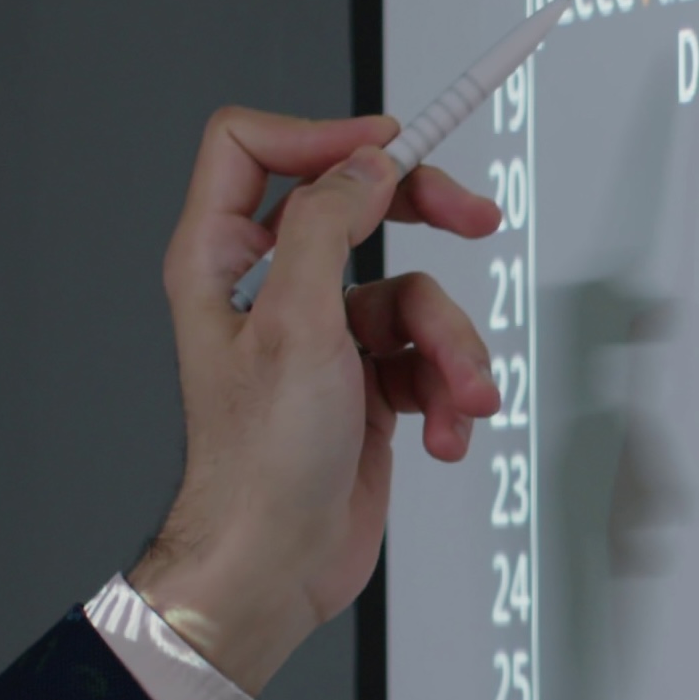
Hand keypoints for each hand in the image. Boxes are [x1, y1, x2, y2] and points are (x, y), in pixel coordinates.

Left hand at [132, 109, 503, 695]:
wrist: (276, 566)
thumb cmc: (258, 465)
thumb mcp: (298, 325)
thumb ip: (329, 226)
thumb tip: (364, 164)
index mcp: (225, 260)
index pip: (253, 149)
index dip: (324, 133)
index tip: (390, 144)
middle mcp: (271, 287)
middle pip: (358, 205)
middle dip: (426, 218)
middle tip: (474, 216)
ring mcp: (322, 334)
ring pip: (412, 294)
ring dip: (450, 347)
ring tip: (459, 393)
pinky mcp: (366, 379)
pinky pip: (427, 355)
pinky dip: (447, 392)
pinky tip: (442, 429)